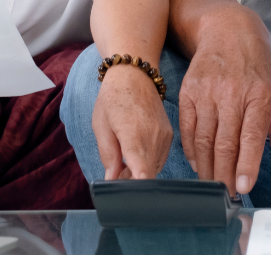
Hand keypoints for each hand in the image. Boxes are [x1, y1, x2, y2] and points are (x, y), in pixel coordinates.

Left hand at [93, 65, 172, 179]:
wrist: (135, 75)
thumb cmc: (113, 98)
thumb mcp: (101, 126)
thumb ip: (108, 155)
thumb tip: (112, 180)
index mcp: (134, 136)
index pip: (143, 174)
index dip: (135, 189)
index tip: (124, 194)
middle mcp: (153, 138)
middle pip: (148, 176)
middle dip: (132, 182)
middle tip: (116, 177)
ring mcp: (164, 137)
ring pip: (154, 168)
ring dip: (140, 172)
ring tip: (123, 165)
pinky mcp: (169, 135)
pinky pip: (160, 157)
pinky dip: (148, 161)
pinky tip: (135, 155)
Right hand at [179, 5, 270, 194]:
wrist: (226, 29)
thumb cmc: (255, 61)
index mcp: (258, 95)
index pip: (251, 137)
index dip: (247, 165)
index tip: (244, 187)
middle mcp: (231, 93)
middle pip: (225, 143)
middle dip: (225, 174)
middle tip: (227, 193)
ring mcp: (207, 92)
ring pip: (204, 139)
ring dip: (207, 167)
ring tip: (213, 183)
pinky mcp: (189, 91)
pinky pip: (188, 128)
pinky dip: (191, 149)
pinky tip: (198, 163)